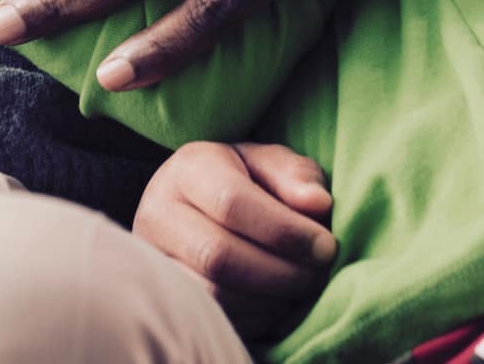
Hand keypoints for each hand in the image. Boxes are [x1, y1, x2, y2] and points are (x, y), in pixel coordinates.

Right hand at [133, 141, 335, 339]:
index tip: (326, 245)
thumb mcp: (270, 164)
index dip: (285, 231)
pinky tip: (279, 303)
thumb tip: (317, 204)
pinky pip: (215, 319)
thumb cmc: (246, 181)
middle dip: (282, 273)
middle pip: (219, 255)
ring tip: (302, 288)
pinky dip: (258, 319)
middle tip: (319, 274)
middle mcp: (160, 211)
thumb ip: (295, 175)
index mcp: (189, 168)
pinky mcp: (168, 294)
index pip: (230, 201)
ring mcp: (156, 258)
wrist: (200, 205)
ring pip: (215, 295)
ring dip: (273, 301)